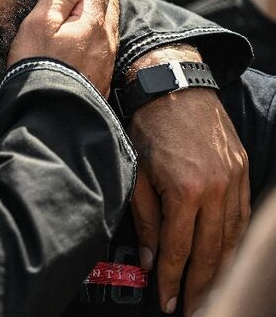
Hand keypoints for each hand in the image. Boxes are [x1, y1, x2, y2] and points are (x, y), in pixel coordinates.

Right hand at [8, 0, 118, 95]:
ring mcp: (105, 57)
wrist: (49, 117)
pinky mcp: (99, 73)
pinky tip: (86, 23)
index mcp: (94, 20)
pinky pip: (102, 35)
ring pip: (107, 16)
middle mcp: (107, 36)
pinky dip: (96, 18)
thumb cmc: (38, 67)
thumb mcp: (41, 24)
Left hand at [129, 83, 249, 315]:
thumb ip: (146, 220)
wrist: (172, 85)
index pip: (181, 249)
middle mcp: (217, 189)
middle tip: (193, 310)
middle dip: (201, 286)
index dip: (174, 280)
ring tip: (211, 294)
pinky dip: (236, 242)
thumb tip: (152, 261)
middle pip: (211, 252)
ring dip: (222, 270)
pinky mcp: (243, 172)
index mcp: (186, 191)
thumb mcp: (136, 174)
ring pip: (232, 238)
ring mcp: (235, 181)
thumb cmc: (146, 127)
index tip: (167, 302)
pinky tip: (228, 259)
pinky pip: (243, 218)